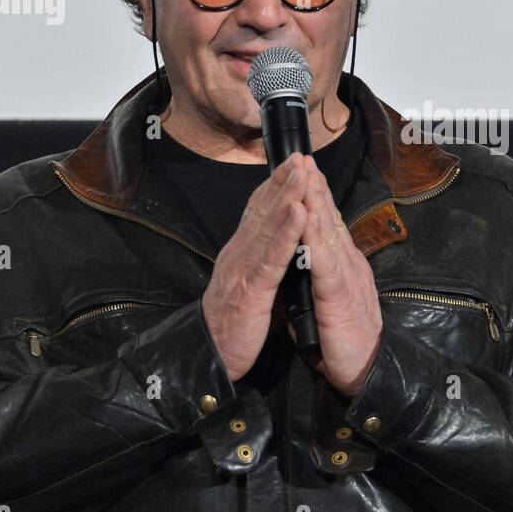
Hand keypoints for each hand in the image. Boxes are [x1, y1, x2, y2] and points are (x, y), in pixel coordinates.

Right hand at [202, 156, 308, 380]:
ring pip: (268, 226)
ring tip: (303, 172)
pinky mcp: (251, 289)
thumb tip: (275, 244)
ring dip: (288, 196)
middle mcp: (240, 252)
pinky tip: (299, 214)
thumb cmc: (233, 323)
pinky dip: (287, 232)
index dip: (276, 185)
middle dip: (284, 180)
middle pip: (264, 210)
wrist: (209, 356)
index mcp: (242, 253)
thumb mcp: (249, 285)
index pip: (259, 211)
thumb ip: (260, 262)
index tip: (293, 163)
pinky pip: (272, 257)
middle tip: (301, 155)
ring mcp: (244, 268)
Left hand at [300, 157, 382, 396]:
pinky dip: (316, 240)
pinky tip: (308, 221)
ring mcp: (346, 279)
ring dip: (316, 203)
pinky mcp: (342, 298)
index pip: (326, 224)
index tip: (302, 171)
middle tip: (303, 158)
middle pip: (329, 219)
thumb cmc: (346, 342)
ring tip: (305, 177)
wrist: (368, 372)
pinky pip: (326, 265)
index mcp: (341, 266)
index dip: (315, 196)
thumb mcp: (327, 303)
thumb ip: (319, 281)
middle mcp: (347, 265)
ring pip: (329, 234)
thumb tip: (305, 266)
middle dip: (315, 187)